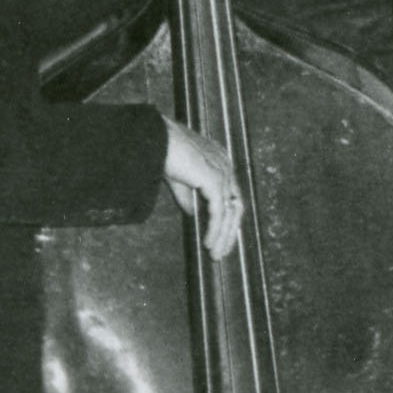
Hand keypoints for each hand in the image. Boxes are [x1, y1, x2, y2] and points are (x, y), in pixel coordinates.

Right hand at [160, 122, 244, 249]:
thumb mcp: (179, 180)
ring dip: (223, 236)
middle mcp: (226, 166)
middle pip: (236, 206)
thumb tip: (193, 214)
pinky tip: (208, 242)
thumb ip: (188, 196)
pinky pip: (219, 213)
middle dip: (229, 232)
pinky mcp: (215, 182)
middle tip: (221, 251)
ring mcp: (223, 173)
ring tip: (215, 253)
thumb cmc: (164, 152)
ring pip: (230, 213)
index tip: (222, 237)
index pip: (231, 195)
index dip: (228, 218)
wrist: (155, 140)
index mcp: (221, 162)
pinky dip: (215, 230)